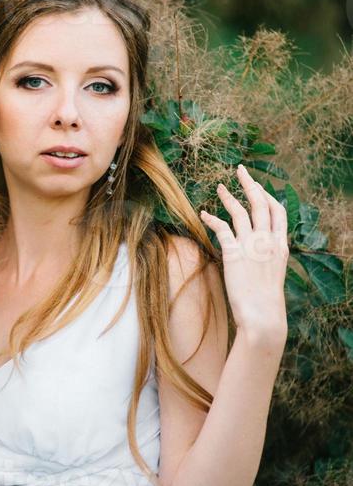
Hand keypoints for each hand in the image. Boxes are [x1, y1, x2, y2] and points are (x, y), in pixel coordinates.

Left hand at [200, 163, 288, 339]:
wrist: (263, 315)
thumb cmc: (267, 301)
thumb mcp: (273, 274)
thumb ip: (267, 258)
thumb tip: (256, 254)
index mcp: (280, 246)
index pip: (279, 212)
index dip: (269, 197)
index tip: (260, 188)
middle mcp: (267, 241)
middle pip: (260, 203)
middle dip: (250, 183)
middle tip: (241, 170)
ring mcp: (251, 246)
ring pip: (240, 211)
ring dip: (229, 196)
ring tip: (219, 187)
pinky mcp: (234, 254)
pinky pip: (222, 229)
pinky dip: (212, 219)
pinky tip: (203, 214)